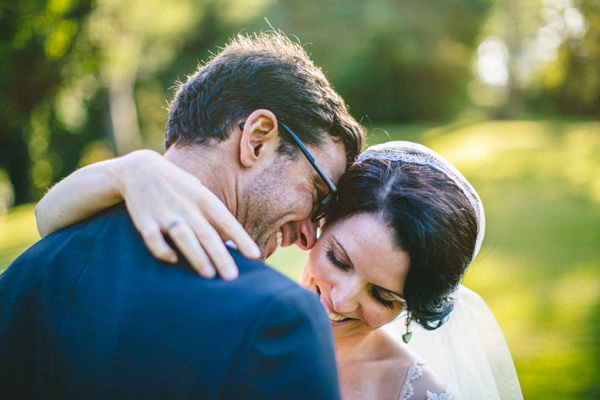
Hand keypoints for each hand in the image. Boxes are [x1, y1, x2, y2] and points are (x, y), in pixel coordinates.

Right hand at [114, 150, 260, 279]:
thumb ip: (214, 216)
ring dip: (196, 255)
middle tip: (232, 277)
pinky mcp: (144, 220)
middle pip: (206, 233)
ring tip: (208, 274)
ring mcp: (164, 212)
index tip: (255, 256)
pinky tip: (172, 260)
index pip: (226, 220)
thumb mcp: (199, 194)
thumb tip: (232, 242)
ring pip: (183, 236)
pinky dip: (162, 250)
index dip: (241, 238)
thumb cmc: (179, 187)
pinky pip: (153, 238)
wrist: (140, 169)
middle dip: (220, 256)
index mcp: (203, 198)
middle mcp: (186, 205)